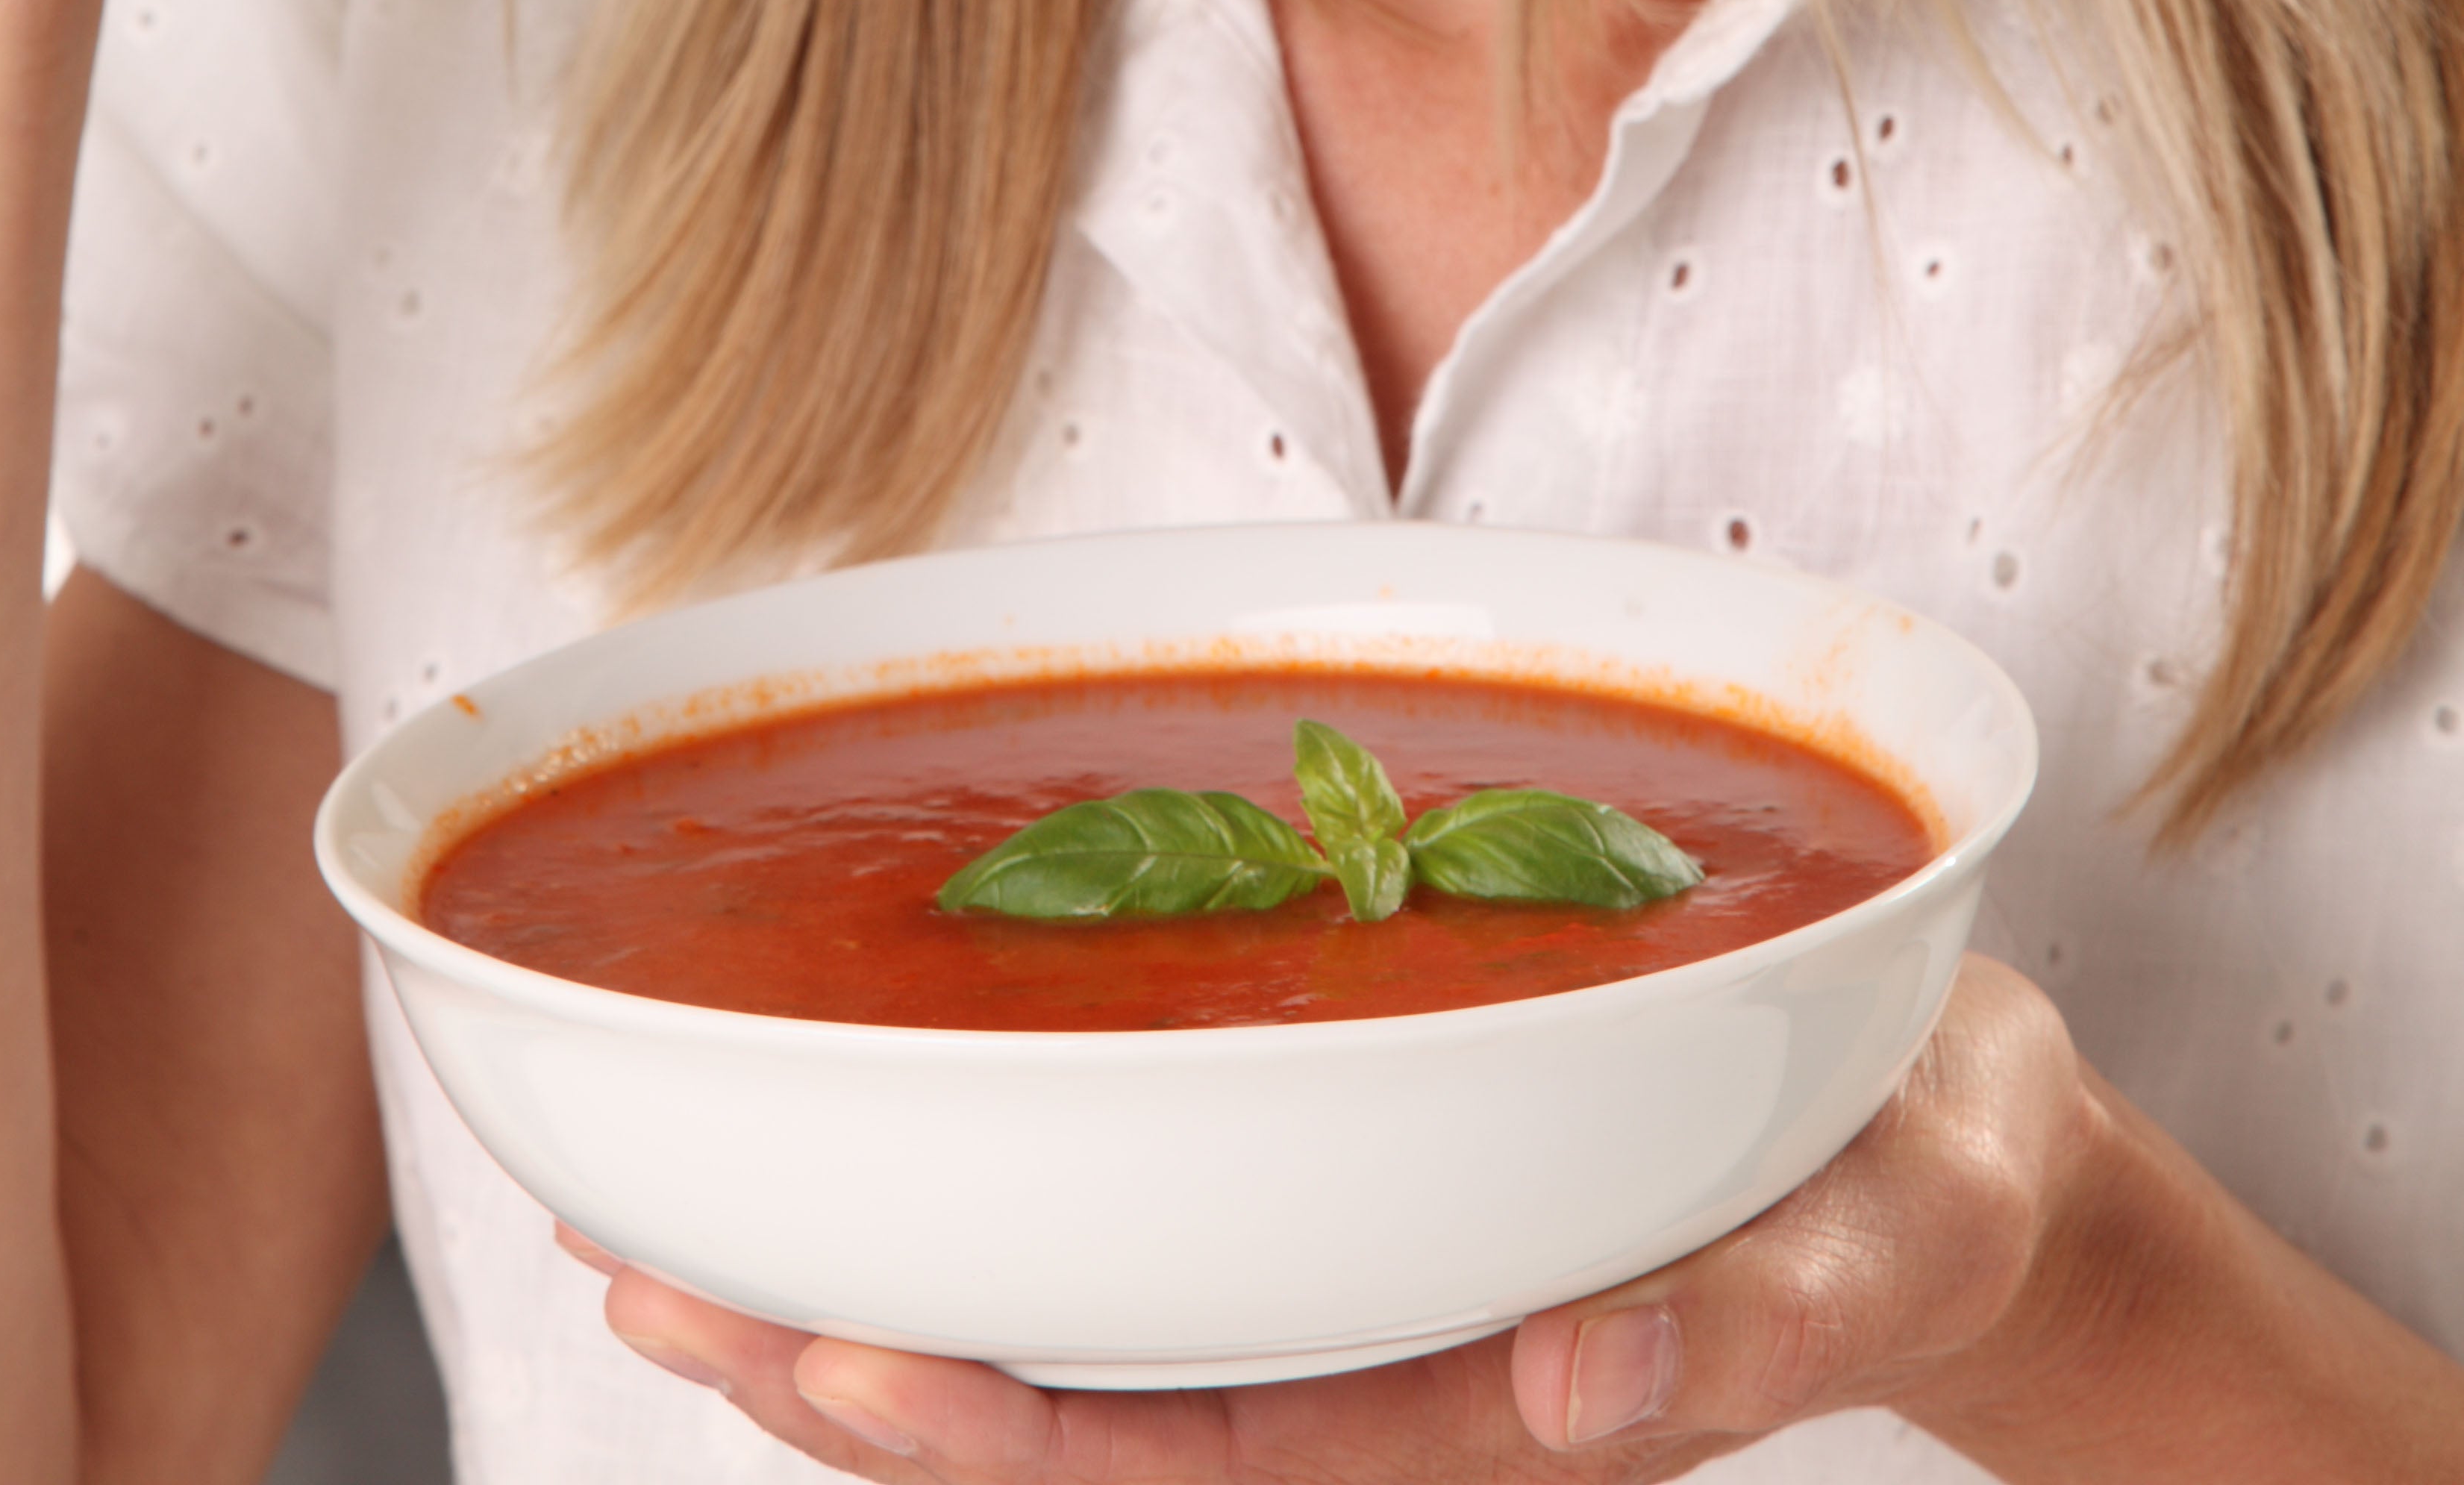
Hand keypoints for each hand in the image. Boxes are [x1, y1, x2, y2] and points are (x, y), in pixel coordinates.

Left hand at [561, 959, 2103, 1475]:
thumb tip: (1570, 1396)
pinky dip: (973, 1216)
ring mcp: (1349, 1308)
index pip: (1217, 1454)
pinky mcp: (1338, 1219)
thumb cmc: (1916, 1171)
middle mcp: (1388, 1375)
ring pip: (1074, 1353)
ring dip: (866, 1309)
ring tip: (654, 1248)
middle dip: (862, 1376)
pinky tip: (834, 1165)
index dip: (1019, 1429)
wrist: (1942, 1140)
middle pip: (1088, 1425)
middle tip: (651, 1287)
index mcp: (1492, 1401)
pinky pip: (1130, 1254)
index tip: (846, 1358)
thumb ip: (1759, 1324)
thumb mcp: (1888, 1234)